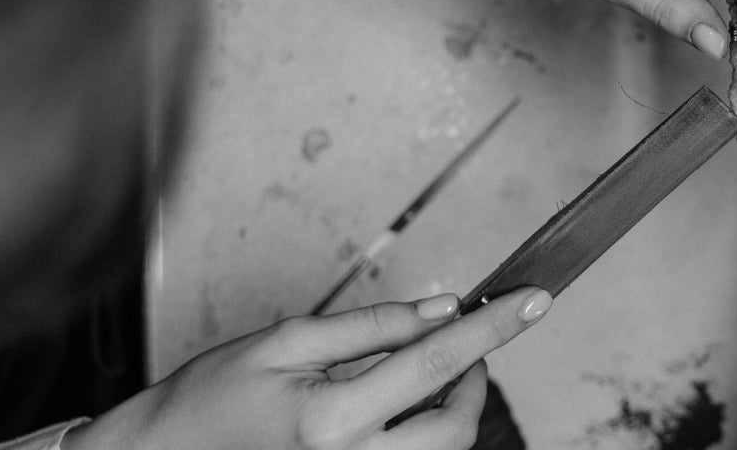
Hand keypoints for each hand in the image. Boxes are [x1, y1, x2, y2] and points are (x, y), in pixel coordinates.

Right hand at [63, 287, 552, 449]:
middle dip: (479, 379)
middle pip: (455, 427)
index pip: (436, 363)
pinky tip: (405, 408)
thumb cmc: (204, 404)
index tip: (533, 302)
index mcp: (330, 419)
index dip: (492, 328)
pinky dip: (423, 435)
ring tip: (436, 373)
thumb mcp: (283, 342)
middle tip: (470, 342)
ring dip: (454, 410)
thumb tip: (438, 310)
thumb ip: (369, 326)